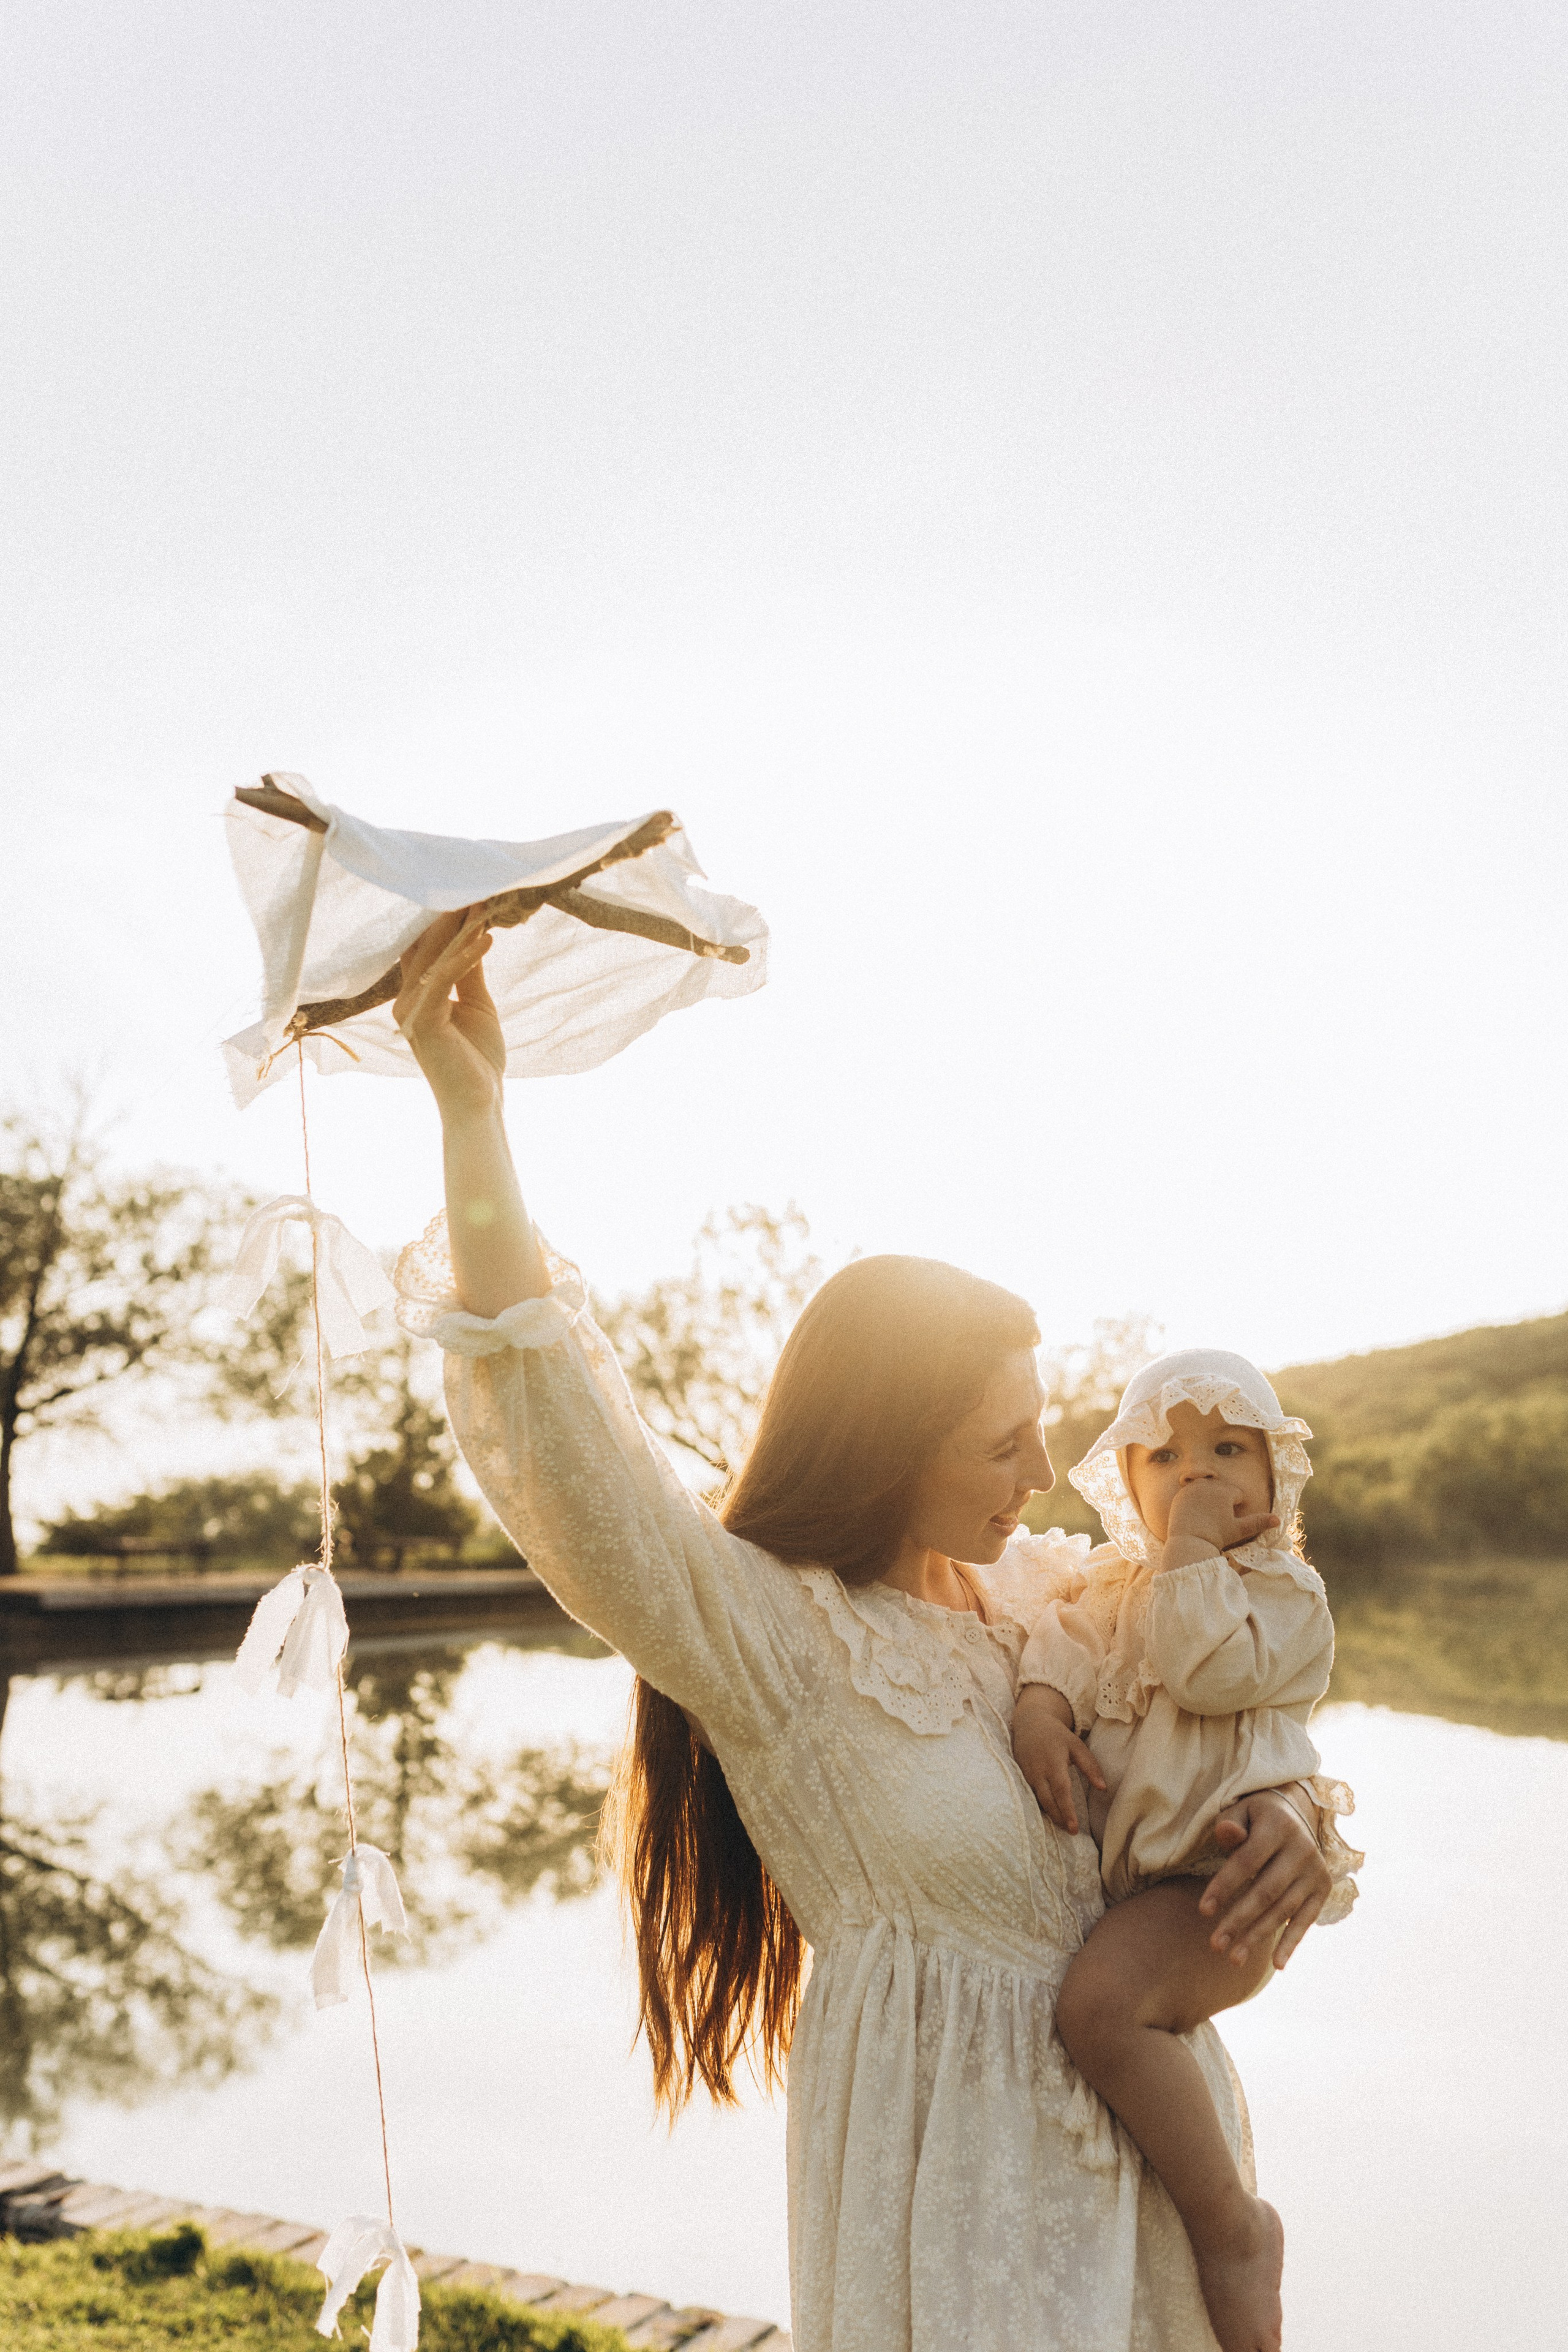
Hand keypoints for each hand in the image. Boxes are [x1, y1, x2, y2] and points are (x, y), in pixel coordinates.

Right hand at [393, 910, 505, 1121]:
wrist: (478, 1102)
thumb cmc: (478, 1059)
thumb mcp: (477, 1005)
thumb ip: (469, 972)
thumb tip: (475, 936)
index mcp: (416, 996)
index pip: (425, 950)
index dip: (444, 922)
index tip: (468, 894)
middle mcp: (406, 1000)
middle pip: (426, 949)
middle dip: (451, 918)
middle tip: (476, 887)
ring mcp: (411, 1011)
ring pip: (435, 960)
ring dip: (461, 931)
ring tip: (485, 905)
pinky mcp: (423, 1021)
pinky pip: (443, 980)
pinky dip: (466, 957)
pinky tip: (487, 938)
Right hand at [1012, 1684, 1105, 1835]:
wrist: (1030, 1723)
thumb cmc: (1057, 1735)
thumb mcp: (1076, 1746)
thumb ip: (1090, 1766)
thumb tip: (1103, 1788)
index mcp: (1053, 1763)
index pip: (1061, 1792)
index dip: (1067, 1811)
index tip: (1074, 1828)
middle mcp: (1038, 1771)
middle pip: (1049, 1801)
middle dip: (1060, 1818)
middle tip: (1072, 1832)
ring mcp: (1027, 1775)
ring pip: (1039, 1801)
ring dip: (1051, 1815)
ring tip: (1064, 1825)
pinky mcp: (1021, 1776)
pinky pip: (1031, 1796)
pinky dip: (1041, 1806)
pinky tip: (1051, 1813)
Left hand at [1163, 1477, 1278, 1564]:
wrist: (1188, 1541)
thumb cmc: (1216, 1536)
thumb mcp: (1239, 1529)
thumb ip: (1258, 1522)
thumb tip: (1279, 1520)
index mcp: (1226, 1490)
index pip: (1237, 1495)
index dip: (1235, 1509)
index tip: (1226, 1520)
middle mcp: (1210, 1484)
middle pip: (1222, 1490)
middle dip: (1222, 1501)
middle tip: (1216, 1519)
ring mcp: (1193, 1487)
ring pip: (1208, 1490)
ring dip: (1209, 1499)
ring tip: (1206, 1516)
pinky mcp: (1181, 1493)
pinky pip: (1192, 1493)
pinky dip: (1194, 1501)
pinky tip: (1194, 1514)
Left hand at [1201, 1790, 1331, 1968]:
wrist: (1295, 1813)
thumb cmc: (1255, 1816)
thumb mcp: (1241, 1810)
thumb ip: (1230, 1824)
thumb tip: (1228, 1834)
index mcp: (1278, 1826)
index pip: (1247, 1861)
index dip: (1225, 1886)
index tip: (1203, 1911)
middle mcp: (1302, 1849)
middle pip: (1266, 1891)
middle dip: (1239, 1920)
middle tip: (1215, 1945)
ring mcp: (1315, 1871)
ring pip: (1283, 1910)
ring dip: (1258, 1936)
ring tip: (1233, 1958)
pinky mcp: (1322, 1889)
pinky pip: (1306, 1920)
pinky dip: (1292, 1942)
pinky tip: (1276, 1965)